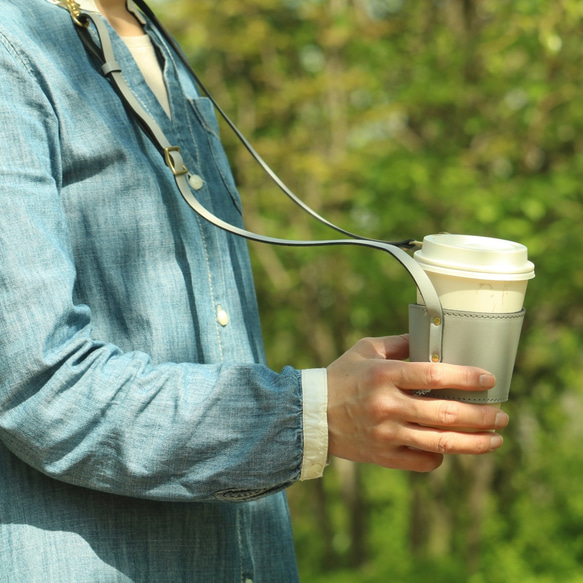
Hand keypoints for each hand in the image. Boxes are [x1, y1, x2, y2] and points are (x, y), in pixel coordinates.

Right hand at [326, 334, 508, 471]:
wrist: (310, 415)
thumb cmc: (340, 377)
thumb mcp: (365, 350)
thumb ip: (399, 343)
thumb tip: (432, 340)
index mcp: (383, 375)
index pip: (434, 375)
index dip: (466, 377)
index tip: (489, 378)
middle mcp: (387, 406)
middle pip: (446, 414)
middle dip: (482, 416)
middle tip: (502, 415)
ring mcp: (385, 434)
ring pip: (441, 443)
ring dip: (475, 442)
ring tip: (496, 439)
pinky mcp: (383, 456)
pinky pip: (423, 461)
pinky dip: (442, 456)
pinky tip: (451, 448)